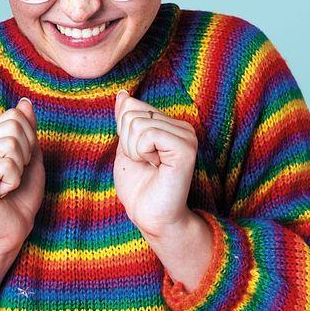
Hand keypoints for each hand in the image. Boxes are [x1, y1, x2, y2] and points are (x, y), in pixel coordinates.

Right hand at [0, 98, 44, 254]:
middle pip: (13, 126)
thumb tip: (25, 102)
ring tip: (6, 185)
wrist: (11, 230)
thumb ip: (27, 130)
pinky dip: (13, 181)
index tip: (20, 164)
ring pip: (10, 144)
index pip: (13, 116)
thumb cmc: (20, 197)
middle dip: (25, 153)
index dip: (29, 140)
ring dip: (19, 169)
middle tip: (13, 176)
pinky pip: (6, 165)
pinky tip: (1, 194)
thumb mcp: (30, 157)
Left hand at [113, 90, 197, 239]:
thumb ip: (125, 120)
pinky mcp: (186, 148)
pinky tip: (155, 166)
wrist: (149, 216)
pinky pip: (149, 134)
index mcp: (169, 125)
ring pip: (138, 124)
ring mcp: (186, 136)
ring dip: (135, 150)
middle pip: (132, 114)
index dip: (124, 133)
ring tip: (150, 166)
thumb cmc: (139, 187)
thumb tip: (123, 95)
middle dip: (128, 142)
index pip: (132, 106)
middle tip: (145, 164)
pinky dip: (142, 152)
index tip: (139, 156)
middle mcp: (182, 127)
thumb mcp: (126, 147)